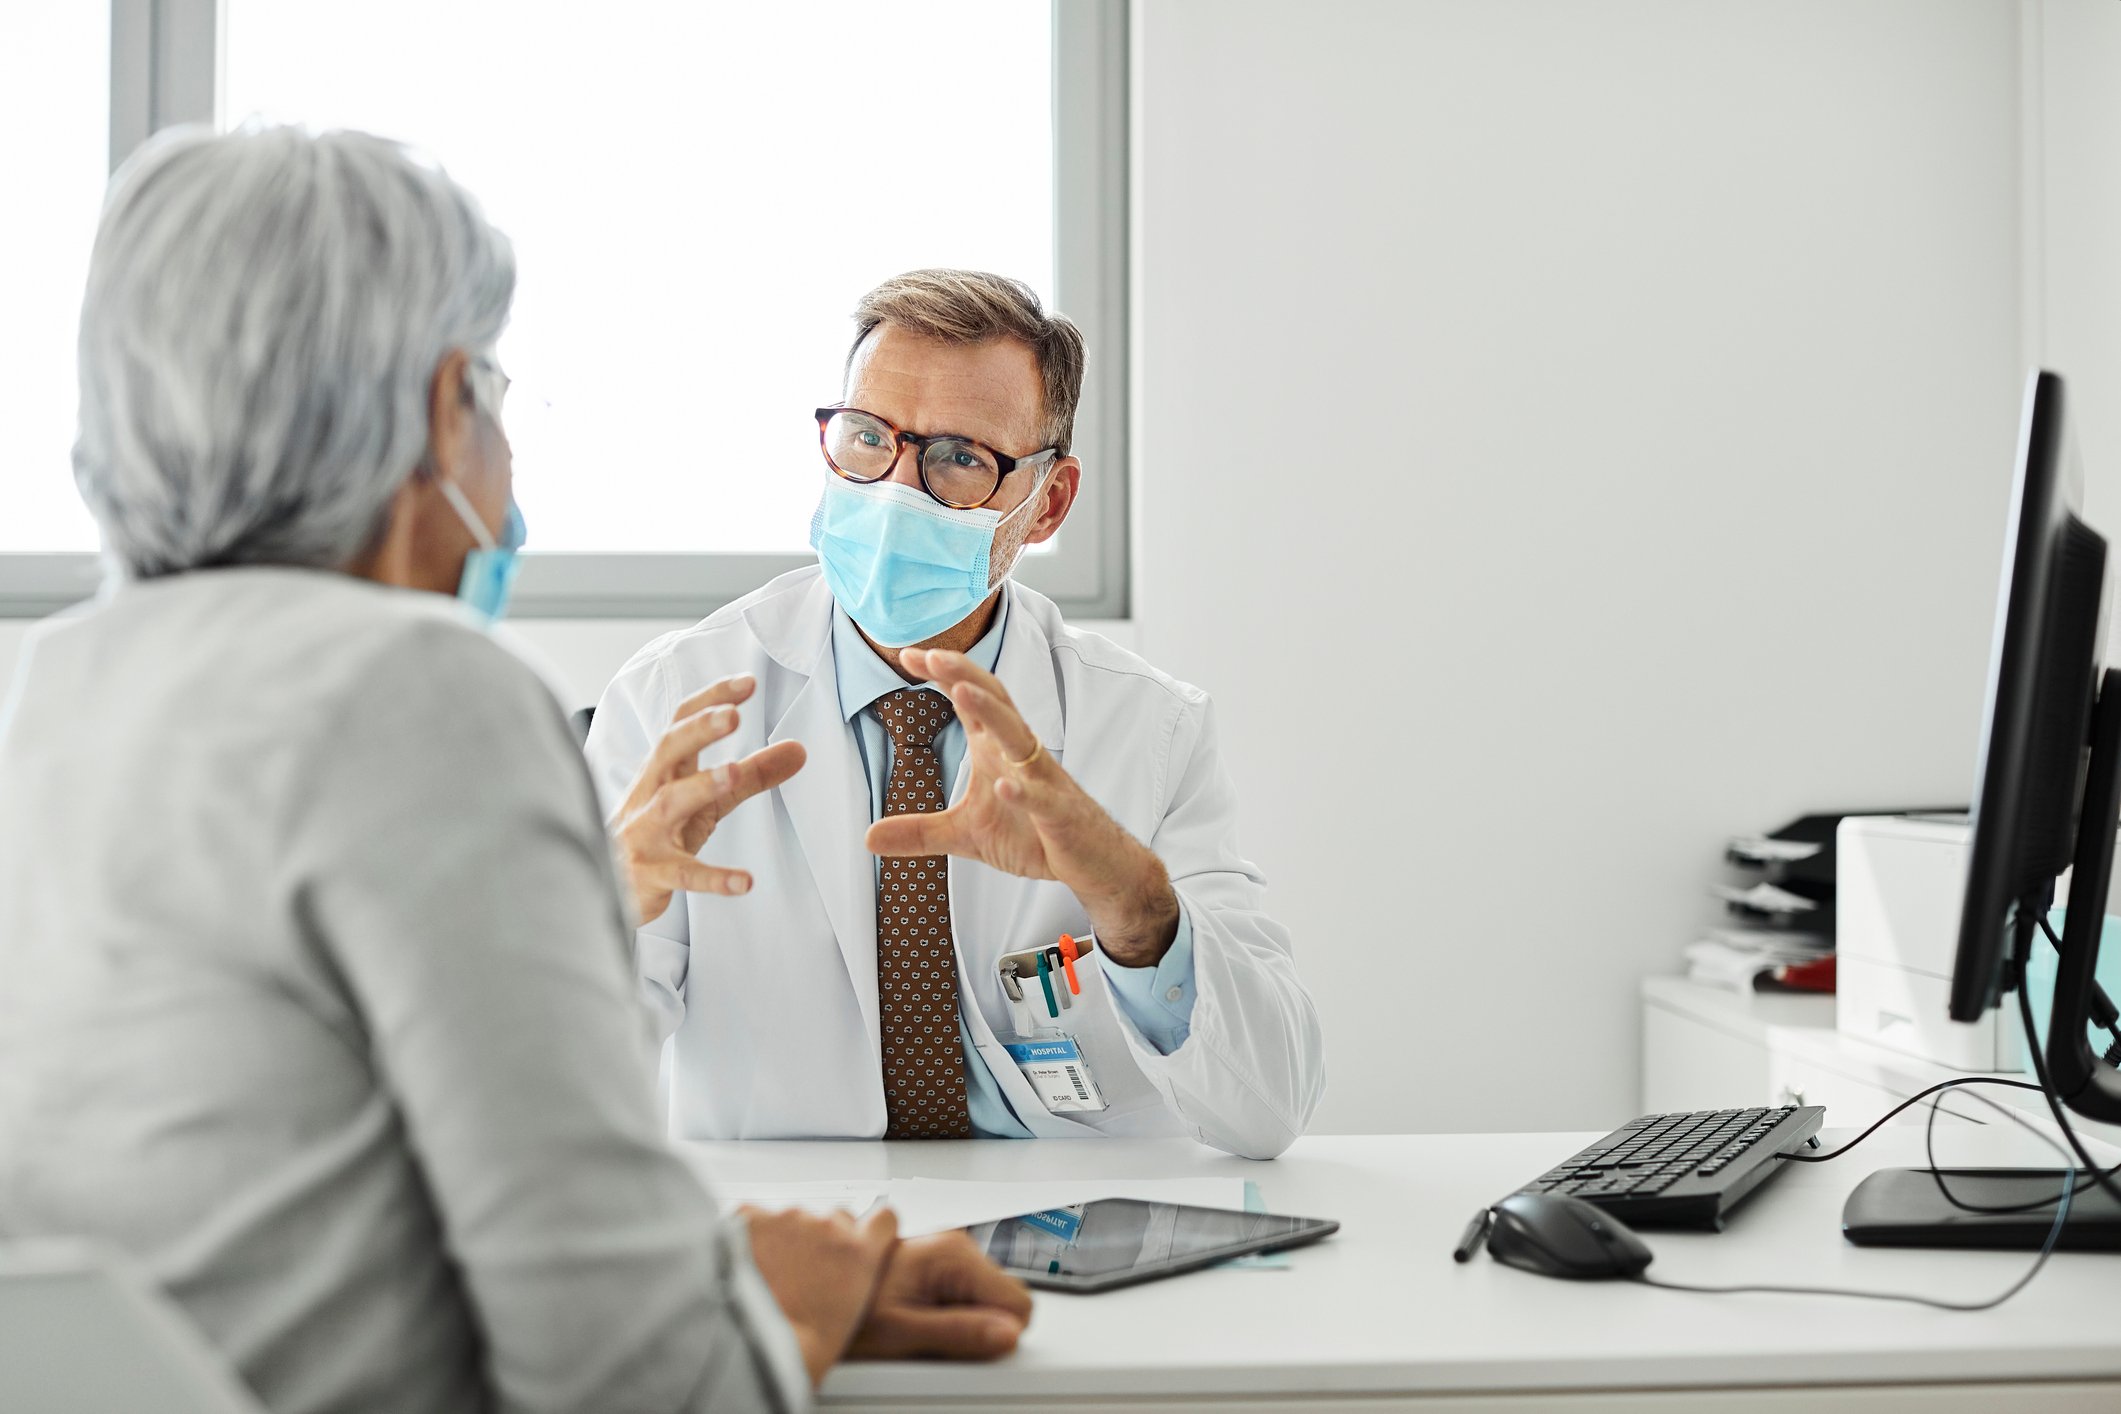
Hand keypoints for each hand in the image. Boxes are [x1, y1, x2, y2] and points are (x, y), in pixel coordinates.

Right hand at [611, 675, 804, 924]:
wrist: (606, 886)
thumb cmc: (658, 833)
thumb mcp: (708, 801)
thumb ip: (752, 775)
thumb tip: (799, 749)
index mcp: (664, 770)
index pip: (681, 724)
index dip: (711, 700)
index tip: (746, 682)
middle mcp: (650, 794)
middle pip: (668, 751)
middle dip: (698, 730)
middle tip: (733, 715)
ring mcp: (646, 833)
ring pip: (668, 803)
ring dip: (700, 785)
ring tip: (733, 773)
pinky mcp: (651, 874)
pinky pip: (683, 874)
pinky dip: (712, 878)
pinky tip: (744, 881)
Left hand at [741, 1206, 897, 1388]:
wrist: (759, 1346)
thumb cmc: (803, 1341)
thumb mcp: (852, 1310)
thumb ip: (853, 1274)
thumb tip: (842, 1266)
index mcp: (859, 1250)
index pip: (883, 1218)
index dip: (870, 1228)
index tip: (859, 1236)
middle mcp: (828, 1227)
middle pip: (832, 1218)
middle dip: (821, 1238)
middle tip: (803, 1269)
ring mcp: (789, 1220)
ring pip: (791, 1218)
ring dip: (784, 1238)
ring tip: (769, 1274)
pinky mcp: (752, 1218)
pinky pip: (752, 1217)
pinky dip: (750, 1235)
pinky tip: (747, 1262)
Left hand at [847, 1229, 1031, 1360]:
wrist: (811, 1294)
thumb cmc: (851, 1310)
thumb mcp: (903, 1333)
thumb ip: (960, 1332)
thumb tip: (1009, 1334)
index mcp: (953, 1255)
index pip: (1019, 1302)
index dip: (997, 1332)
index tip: (964, 1343)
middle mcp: (955, 1245)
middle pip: (1004, 1297)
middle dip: (980, 1323)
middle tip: (933, 1337)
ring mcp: (947, 1251)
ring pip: (986, 1296)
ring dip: (962, 1317)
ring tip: (918, 1324)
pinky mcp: (937, 1261)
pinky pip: (965, 1292)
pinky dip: (948, 1309)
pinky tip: (916, 1314)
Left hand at [863, 648, 1179, 966]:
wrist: (1093, 863)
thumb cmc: (1036, 836)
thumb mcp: (966, 836)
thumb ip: (919, 832)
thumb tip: (867, 837)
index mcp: (998, 749)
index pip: (970, 701)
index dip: (943, 675)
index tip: (907, 654)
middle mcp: (1021, 755)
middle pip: (995, 702)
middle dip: (964, 675)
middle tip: (931, 655)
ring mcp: (1044, 782)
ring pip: (1018, 737)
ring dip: (991, 713)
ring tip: (961, 692)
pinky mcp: (1061, 814)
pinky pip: (1042, 798)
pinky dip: (1024, 790)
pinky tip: (1004, 784)